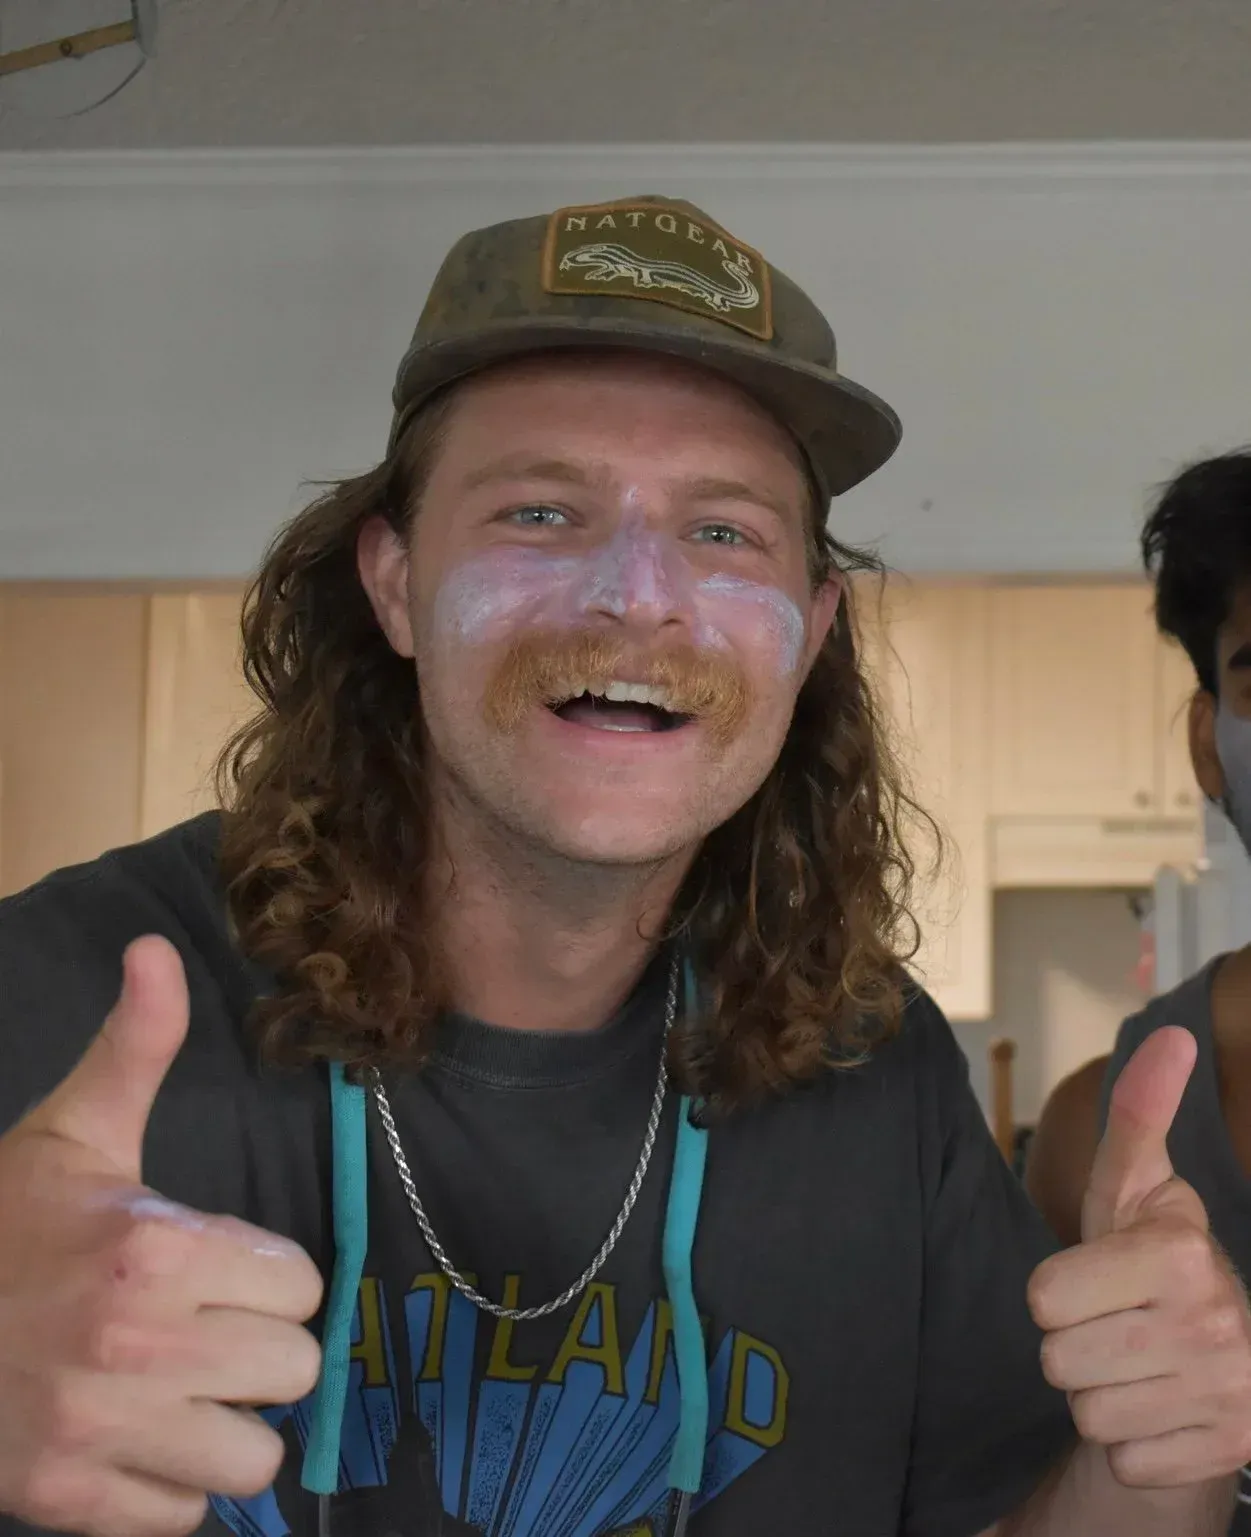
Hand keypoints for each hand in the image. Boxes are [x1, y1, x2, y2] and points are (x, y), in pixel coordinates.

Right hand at [0, 936, 324, 1536]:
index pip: (301, 1285)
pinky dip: (172, 1486)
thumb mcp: (72, 1131)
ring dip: (227, 1424)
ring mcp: (102, 1437)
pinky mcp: (71, 1505)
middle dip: (259, 1346)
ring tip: (181, 1390)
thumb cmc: (4, 1225)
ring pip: (255, 1455)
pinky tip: (136, 1439)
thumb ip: (134, 1047)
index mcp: (154, 1250)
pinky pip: (186, 1517)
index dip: (268, 1275)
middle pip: (294, 1368)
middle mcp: (138, 1349)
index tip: (224, 1268)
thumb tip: (156, 948)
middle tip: (207, 1327)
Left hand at [1028, 1026, 1250, 1487]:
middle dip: (1075, 1343)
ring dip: (1100, 1391)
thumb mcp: (1133, 1186)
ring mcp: (1227, 1398)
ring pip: (1088, 1412)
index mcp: (1181, 1253)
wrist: (1215, 1359)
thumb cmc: (1149, 1260)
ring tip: (1136, 1362)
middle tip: (1115, 1324)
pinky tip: (1159, 1406)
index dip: (1057, 1290)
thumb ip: (1140, 1112)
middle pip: (1058, 1359)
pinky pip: (1122, 1458)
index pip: (1044, 1296)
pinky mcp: (1227, 1456)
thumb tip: (1174, 1035)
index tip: (1098, 1279)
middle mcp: (1215, 1326)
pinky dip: (1131, 1441)